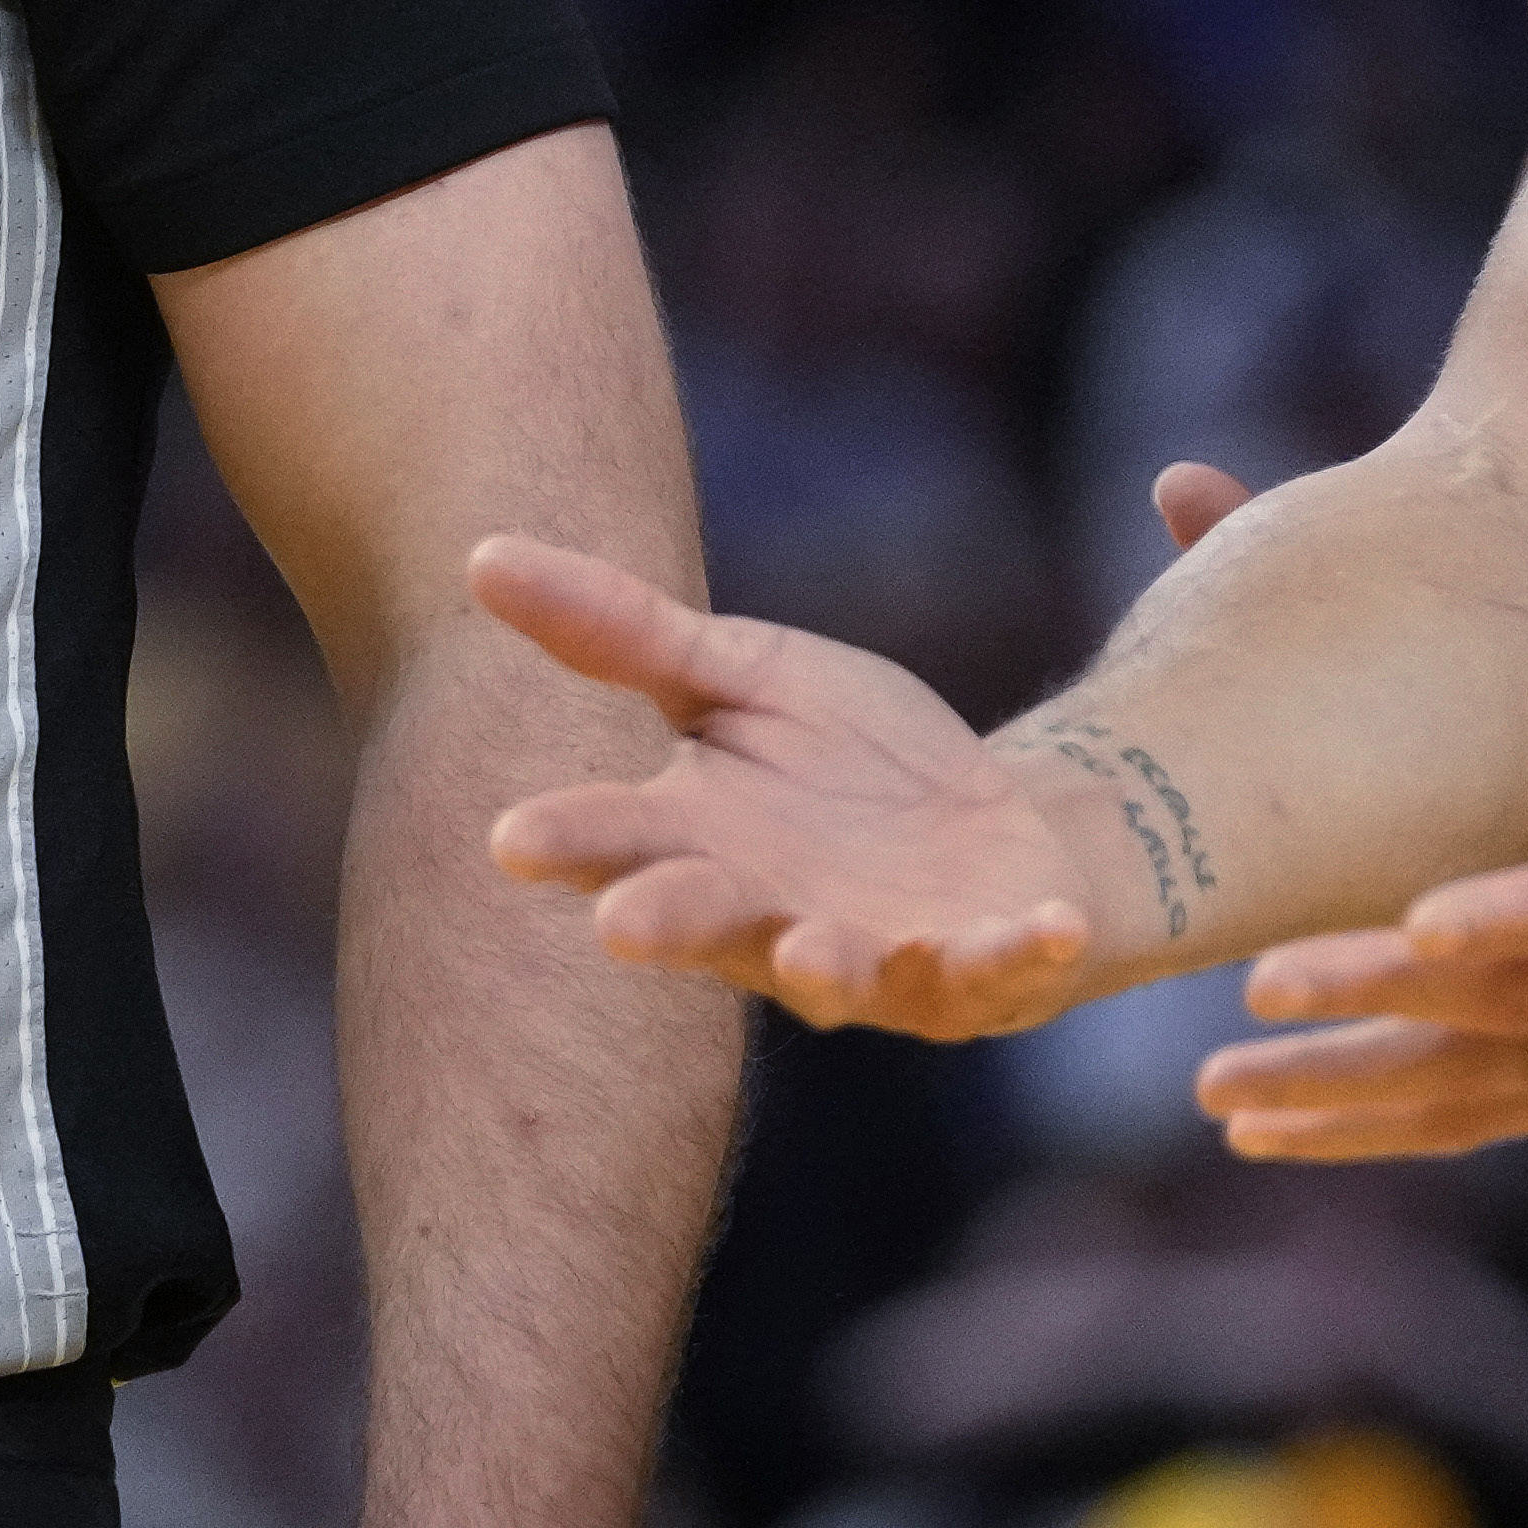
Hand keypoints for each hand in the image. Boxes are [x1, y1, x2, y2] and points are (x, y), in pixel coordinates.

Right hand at [470, 538, 1128, 1034]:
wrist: (998, 826)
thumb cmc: (847, 762)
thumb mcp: (739, 674)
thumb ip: (621, 633)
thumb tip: (478, 553)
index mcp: (701, 840)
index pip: (619, 839)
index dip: (570, 842)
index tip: (511, 838)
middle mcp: (770, 914)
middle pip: (709, 922)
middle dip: (670, 923)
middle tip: (619, 925)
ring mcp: (872, 953)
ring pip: (838, 973)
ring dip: (827, 966)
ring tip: (812, 955)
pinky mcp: (973, 969)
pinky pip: (994, 968)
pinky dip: (1020, 954)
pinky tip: (1049, 927)